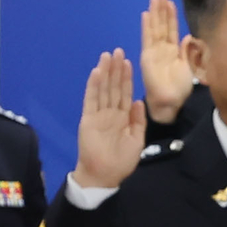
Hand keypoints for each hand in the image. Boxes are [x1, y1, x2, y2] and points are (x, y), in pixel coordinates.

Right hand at [75, 49, 147, 190]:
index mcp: (123, 117)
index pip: (124, 93)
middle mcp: (110, 112)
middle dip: (115, 69)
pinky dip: (93, 86)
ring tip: (106, 56)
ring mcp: (98, 114)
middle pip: (113, 87)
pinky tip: (96, 73)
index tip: (128, 62)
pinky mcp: (88, 119)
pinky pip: (91, 100)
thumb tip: (138, 101)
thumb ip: (138, 120)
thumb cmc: (122, 161)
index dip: (126, 78)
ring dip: (105, 73)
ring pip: (103, 89)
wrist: (104, 175)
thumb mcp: (137, 140)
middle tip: (117, 51)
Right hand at [138, 0, 195, 123]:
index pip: (172, 29)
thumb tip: (190, 37)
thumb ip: (188, 51)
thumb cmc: (181, 89)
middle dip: (161, 10)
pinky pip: (147, 39)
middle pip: (162, 25)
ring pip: (155, 28)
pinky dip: (146, 26)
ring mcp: (154, 52)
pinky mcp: (148, 57)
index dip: (171, 16)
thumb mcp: (189, 66)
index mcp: (173, 51)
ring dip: (155, 13)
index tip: (171, 2)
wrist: (171, 103)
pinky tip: (146, 14)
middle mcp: (162, 49)